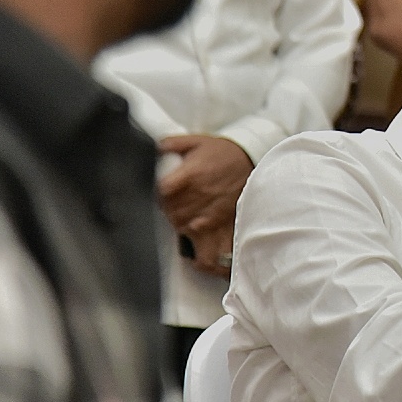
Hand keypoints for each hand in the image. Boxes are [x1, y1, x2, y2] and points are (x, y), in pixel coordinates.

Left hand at [157, 135, 252, 277]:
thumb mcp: (195, 141)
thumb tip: (147, 149)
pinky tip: (200, 260)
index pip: (161, 192)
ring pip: (184, 232)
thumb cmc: (223, 153)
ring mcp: (213, 215)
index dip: (155, 194)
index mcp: (191, 175)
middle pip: (169, 215)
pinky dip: (205, 260)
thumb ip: (168, 145)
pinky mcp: (226, 227)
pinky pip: (213, 253)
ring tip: (184, 223)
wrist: (253, 159)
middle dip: (167, 211)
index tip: (158, 192)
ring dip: (181, 228)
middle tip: (172, 204)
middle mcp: (201, 197)